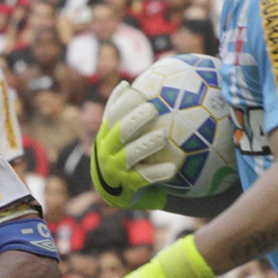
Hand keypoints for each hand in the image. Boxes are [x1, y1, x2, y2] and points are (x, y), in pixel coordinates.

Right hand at [90, 81, 179, 210]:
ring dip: (147, 143)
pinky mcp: (127, 187)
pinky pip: (143, 178)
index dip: (124, 103)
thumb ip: (121, 113)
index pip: (113, 115)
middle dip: (135, 119)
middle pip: (120, 132)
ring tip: (163, 135)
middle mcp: (106, 151)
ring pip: (131, 154)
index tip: (140, 93)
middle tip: (152, 109)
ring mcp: (115, 170)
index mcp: (106, 135)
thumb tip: (125, 84)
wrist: (119, 193)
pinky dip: (157, 173)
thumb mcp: (118, 136)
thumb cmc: (123, 156)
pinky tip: (172, 168)